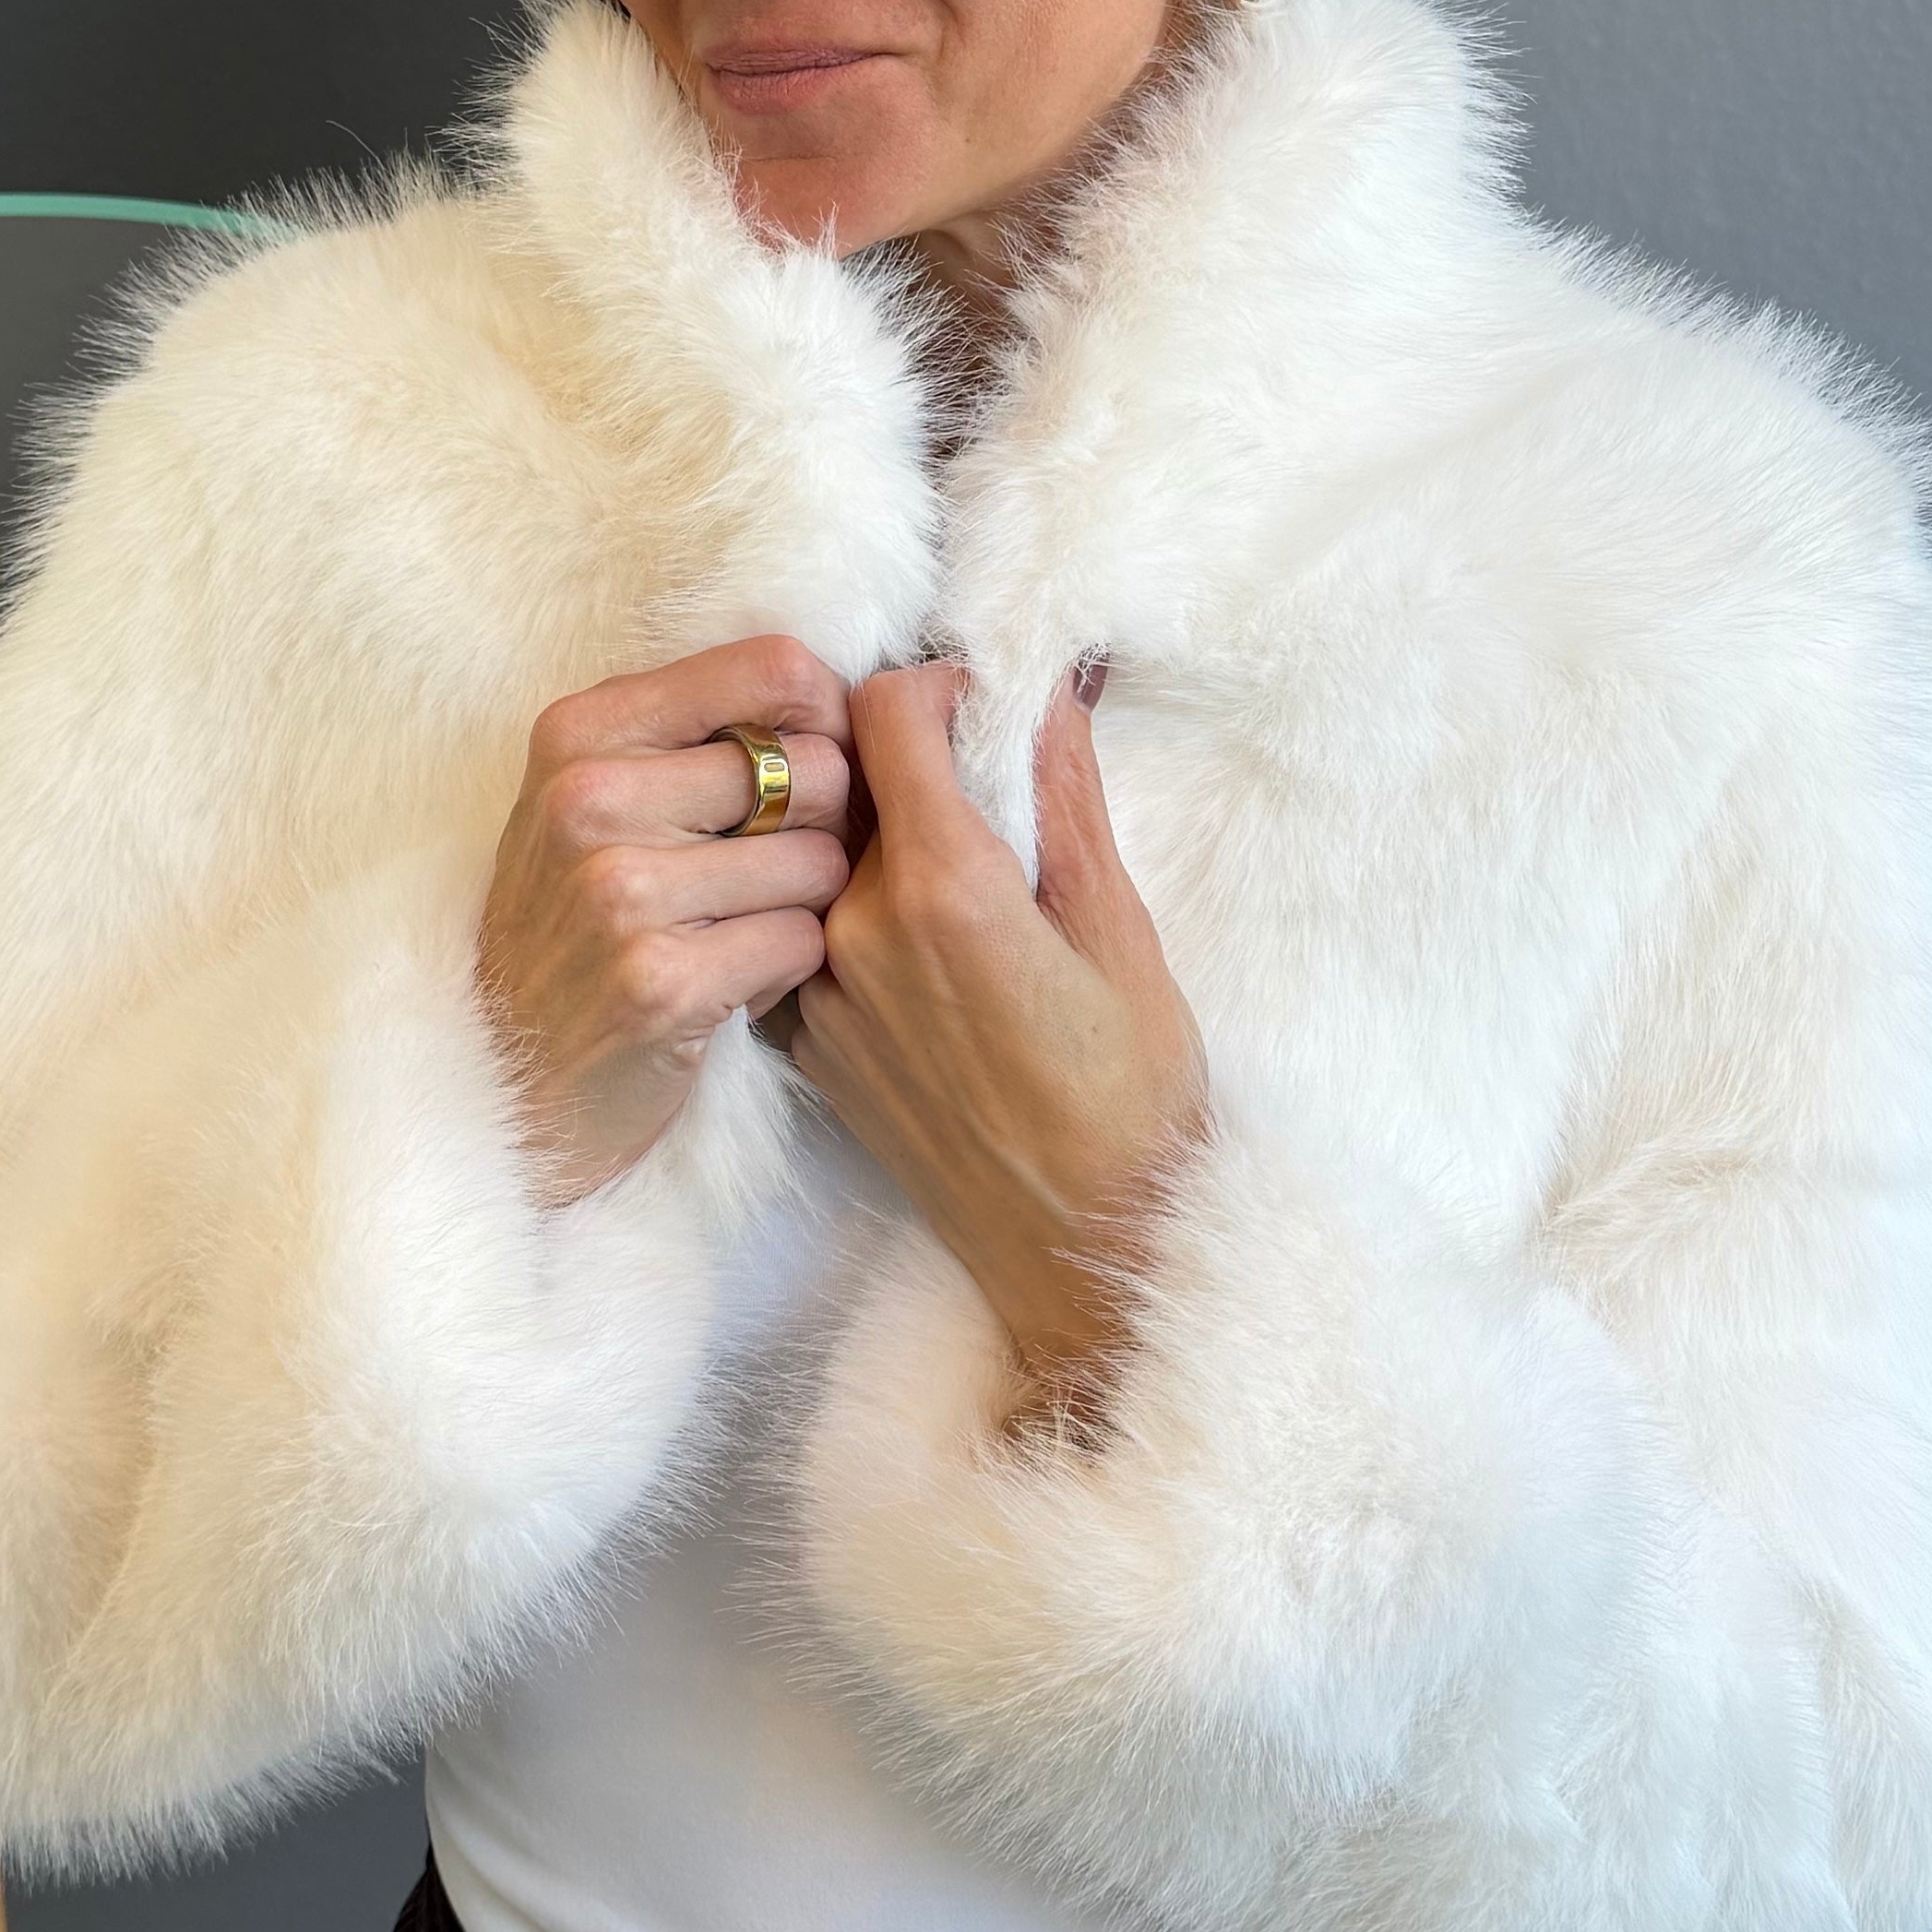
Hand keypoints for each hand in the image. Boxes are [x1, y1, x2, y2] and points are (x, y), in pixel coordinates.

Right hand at [476, 636, 855, 1204]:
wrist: (508, 1068)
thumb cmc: (573, 920)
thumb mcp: (594, 796)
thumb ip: (690, 730)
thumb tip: (836, 688)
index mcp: (580, 731)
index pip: (774, 668)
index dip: (827, 719)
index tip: (815, 765)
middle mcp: (591, 798)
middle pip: (815, 769)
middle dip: (825, 825)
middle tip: (778, 868)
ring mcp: (621, 892)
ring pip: (820, 862)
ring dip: (805, 906)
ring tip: (741, 929)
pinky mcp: (660, 981)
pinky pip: (801, 943)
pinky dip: (786, 969)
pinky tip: (732, 982)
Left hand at [791, 662, 1208, 1418]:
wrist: (1080, 1244)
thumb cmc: (1129, 1095)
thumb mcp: (1120, 931)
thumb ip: (1064, 798)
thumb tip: (1046, 689)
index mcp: (943, 888)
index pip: (881, 710)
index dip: (934, 687)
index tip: (978, 709)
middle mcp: (855, 932)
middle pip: (845, 778)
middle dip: (906, 759)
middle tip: (974, 786)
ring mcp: (817, 993)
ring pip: (819, 856)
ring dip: (872, 839)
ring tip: (952, 878)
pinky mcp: (802, 1045)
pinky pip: (807, 932)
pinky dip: (849, 913)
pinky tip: (917, 951)